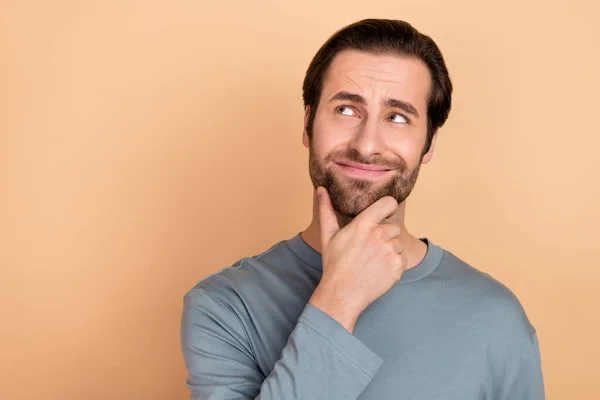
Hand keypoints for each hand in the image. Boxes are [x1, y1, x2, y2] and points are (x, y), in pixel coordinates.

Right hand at [308, 186, 406, 332]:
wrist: (342, 294)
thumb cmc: (334, 264)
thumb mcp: (328, 235)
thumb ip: (326, 209)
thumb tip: (321, 189)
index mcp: (363, 224)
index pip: (389, 203)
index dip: (388, 206)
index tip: (385, 212)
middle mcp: (379, 235)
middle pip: (393, 227)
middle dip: (385, 236)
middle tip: (370, 249)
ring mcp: (390, 251)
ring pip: (398, 244)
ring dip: (390, 250)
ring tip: (373, 261)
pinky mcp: (398, 266)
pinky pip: (402, 259)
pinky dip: (394, 264)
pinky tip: (379, 270)